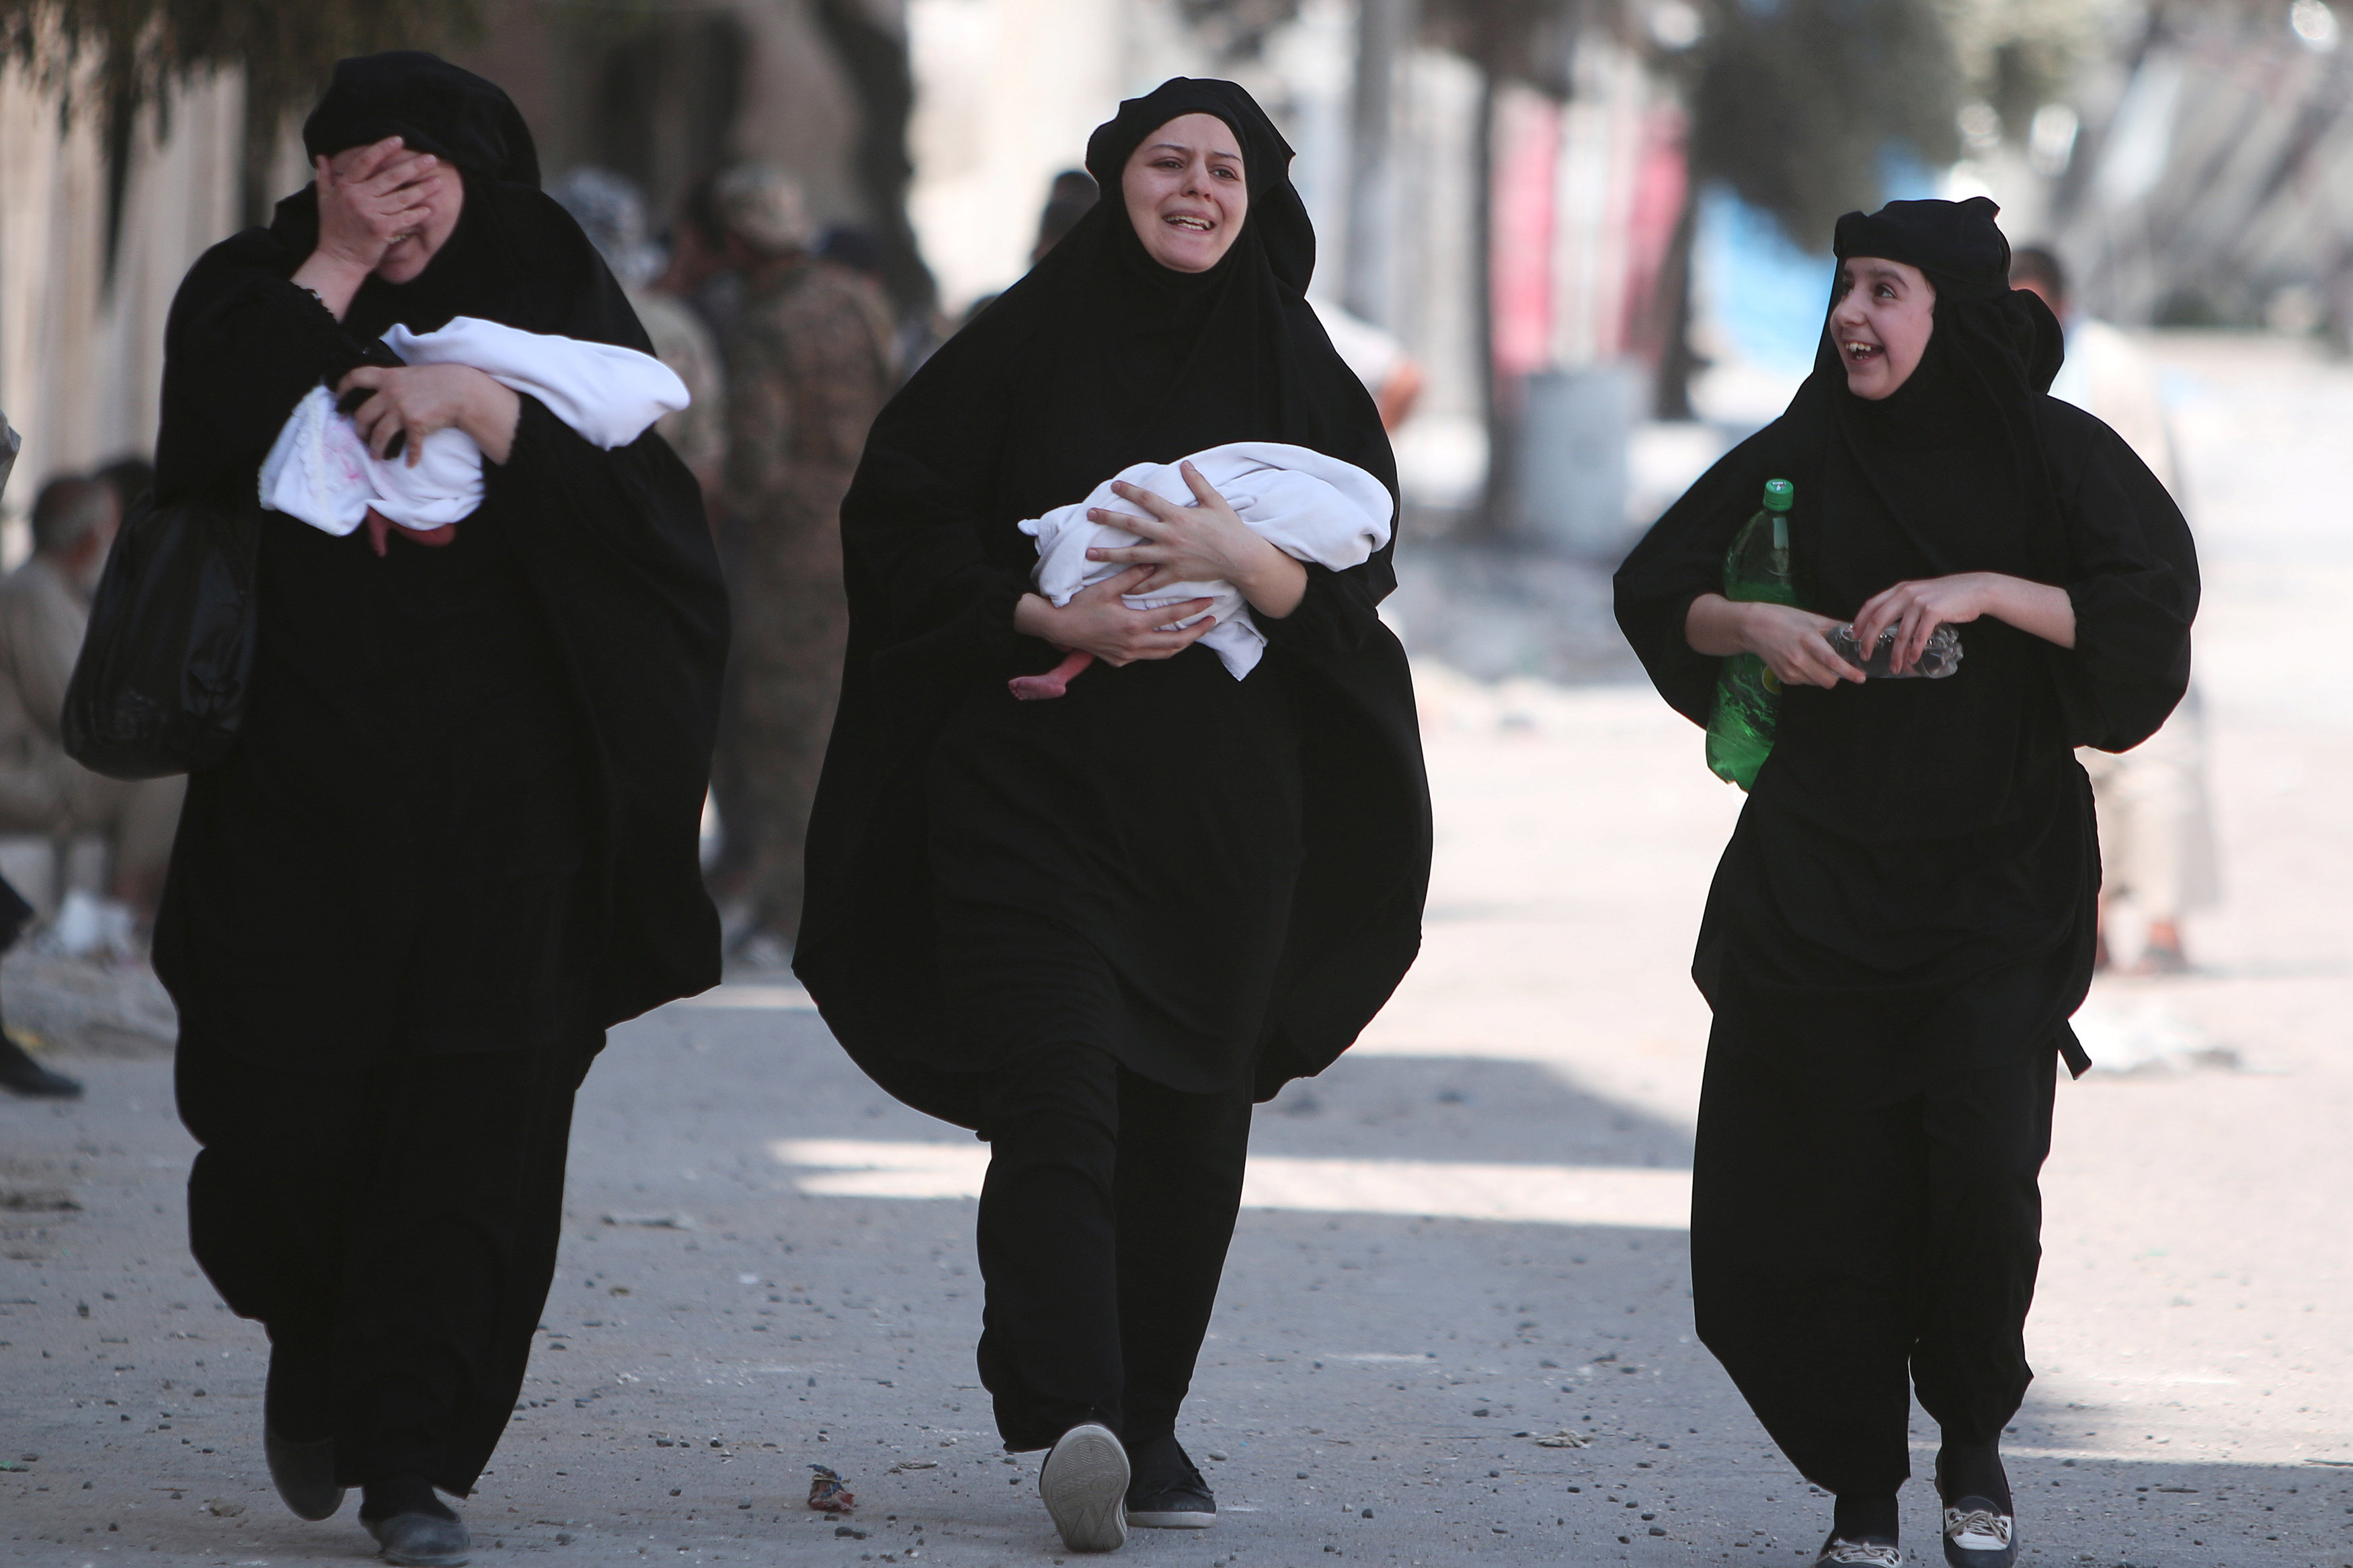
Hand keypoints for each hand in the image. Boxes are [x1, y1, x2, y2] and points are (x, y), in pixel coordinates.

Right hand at [293, 139, 446, 315]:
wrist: (338, 259)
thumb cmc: (333, 230)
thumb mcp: (324, 200)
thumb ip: (325, 177)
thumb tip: (321, 156)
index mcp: (345, 187)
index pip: (366, 161)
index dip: (383, 149)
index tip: (399, 140)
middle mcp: (358, 197)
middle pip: (390, 177)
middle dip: (413, 166)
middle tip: (432, 159)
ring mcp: (370, 213)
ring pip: (401, 197)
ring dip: (422, 189)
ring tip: (438, 182)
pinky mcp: (381, 229)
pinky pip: (404, 218)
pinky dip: (417, 214)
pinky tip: (429, 209)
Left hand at [336, 364, 520, 465]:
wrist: (462, 390)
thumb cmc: (440, 380)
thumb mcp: (412, 373)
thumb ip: (395, 381)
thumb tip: (383, 393)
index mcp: (388, 377)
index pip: (355, 378)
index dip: (342, 389)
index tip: (339, 402)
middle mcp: (390, 393)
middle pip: (363, 415)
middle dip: (359, 430)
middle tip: (361, 437)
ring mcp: (401, 409)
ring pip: (378, 434)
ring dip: (376, 448)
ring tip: (377, 456)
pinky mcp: (415, 424)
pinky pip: (408, 446)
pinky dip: (410, 457)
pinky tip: (410, 463)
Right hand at [1012, 566, 1216, 665]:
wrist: (1058, 627)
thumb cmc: (1081, 606)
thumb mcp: (1106, 588)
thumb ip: (1132, 576)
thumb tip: (1153, 561)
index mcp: (1133, 624)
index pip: (1172, 617)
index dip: (1193, 610)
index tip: (1209, 602)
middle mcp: (1134, 644)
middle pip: (1176, 642)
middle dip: (1197, 632)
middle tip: (1211, 622)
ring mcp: (1128, 655)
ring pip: (1164, 654)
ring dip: (1182, 643)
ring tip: (1195, 632)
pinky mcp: (1120, 661)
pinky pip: (1148, 657)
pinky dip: (1162, 649)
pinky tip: (1167, 640)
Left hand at [1083, 461, 1306, 617]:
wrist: (1241, 558)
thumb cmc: (1230, 528)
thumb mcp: (1215, 501)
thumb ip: (1197, 483)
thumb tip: (1185, 464)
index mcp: (1178, 515)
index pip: (1147, 499)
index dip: (1130, 491)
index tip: (1114, 485)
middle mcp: (1170, 535)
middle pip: (1132, 525)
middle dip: (1109, 518)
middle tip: (1089, 514)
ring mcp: (1171, 556)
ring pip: (1133, 555)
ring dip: (1110, 553)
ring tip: (1091, 553)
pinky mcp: (1175, 574)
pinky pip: (1151, 582)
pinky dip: (1135, 585)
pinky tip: (1120, 587)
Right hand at [1739, 602, 1869, 687]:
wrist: (1753, 628)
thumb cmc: (1783, 619)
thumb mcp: (1810, 618)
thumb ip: (1833, 627)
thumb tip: (1856, 632)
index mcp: (1807, 640)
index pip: (1831, 661)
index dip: (1848, 671)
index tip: (1860, 677)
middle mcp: (1798, 659)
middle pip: (1828, 681)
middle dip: (1836, 676)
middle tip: (1836, 665)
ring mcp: (1790, 670)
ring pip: (1817, 683)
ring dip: (1823, 676)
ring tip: (1815, 659)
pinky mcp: (1784, 677)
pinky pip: (1806, 682)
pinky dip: (1810, 675)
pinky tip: (1802, 661)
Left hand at [1851, 571, 2076, 663]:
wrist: (1975, 589)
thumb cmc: (1947, 595)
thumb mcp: (1920, 593)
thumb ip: (1903, 604)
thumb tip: (1887, 623)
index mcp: (1900, 589)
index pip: (1871, 605)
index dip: (1860, 623)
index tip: (1854, 638)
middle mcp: (1906, 593)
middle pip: (1878, 620)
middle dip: (1869, 641)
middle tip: (1865, 656)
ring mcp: (1919, 602)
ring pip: (1900, 633)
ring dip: (1896, 653)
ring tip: (1895, 667)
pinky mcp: (1933, 611)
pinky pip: (1919, 635)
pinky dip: (1914, 650)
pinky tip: (1912, 659)